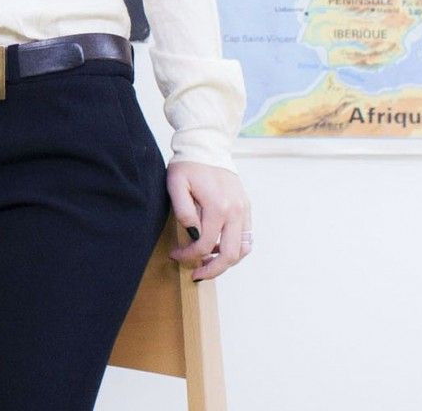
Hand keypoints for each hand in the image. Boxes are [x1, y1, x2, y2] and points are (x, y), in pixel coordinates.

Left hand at [167, 161, 251, 280]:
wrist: (207, 147)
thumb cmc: (188, 165)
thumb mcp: (176, 184)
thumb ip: (184, 212)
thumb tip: (193, 235)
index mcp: (218, 207)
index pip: (205, 245)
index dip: (188, 255)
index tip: (174, 254)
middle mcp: (236, 211)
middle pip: (230, 255)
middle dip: (212, 270)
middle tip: (195, 274)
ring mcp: (244, 210)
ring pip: (243, 249)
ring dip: (226, 262)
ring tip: (207, 263)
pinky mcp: (247, 208)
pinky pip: (247, 238)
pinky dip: (235, 249)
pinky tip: (218, 248)